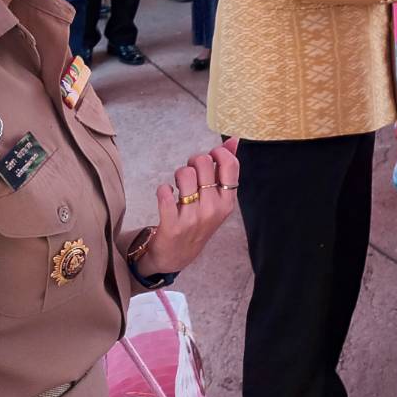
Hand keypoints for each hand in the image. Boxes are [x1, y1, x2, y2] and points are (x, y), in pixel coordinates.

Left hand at [137, 139, 239, 275]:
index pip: (230, 165)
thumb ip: (225, 169)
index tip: (210, 156)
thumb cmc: (198, 222)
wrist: (177, 256)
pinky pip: (165, 194)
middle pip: (204, 163)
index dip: (218, 152)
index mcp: (227, 202)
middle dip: (193, 161)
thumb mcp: (217, 200)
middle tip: (190, 173)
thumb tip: (233, 140)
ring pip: (185, 174)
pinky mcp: (172, 225)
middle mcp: (213, 209)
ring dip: (178, 175)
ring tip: (179, 185)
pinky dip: (163, 189)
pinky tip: (166, 195)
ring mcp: (193, 218)